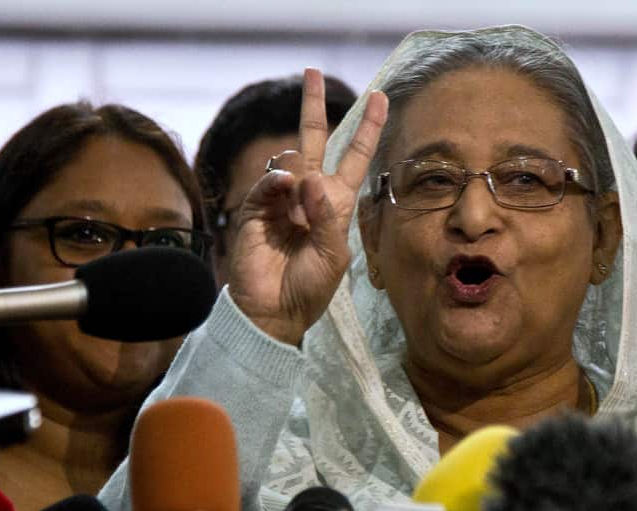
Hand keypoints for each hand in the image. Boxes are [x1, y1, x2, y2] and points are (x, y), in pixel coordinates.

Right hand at [225, 67, 387, 345]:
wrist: (274, 311)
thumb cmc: (309, 288)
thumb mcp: (333, 256)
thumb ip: (328, 217)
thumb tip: (311, 179)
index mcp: (336, 206)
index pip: (354, 158)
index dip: (367, 128)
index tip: (380, 97)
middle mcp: (309, 196)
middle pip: (313, 141)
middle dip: (314, 107)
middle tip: (312, 73)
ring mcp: (281, 200)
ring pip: (290, 161)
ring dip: (299, 174)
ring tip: (300, 206)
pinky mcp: (256, 209)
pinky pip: (268, 182)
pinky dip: (277, 182)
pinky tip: (284, 190)